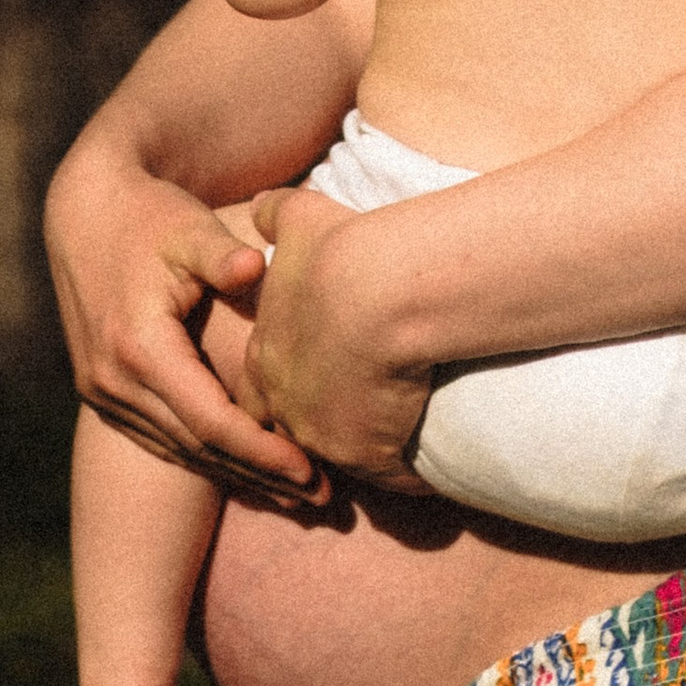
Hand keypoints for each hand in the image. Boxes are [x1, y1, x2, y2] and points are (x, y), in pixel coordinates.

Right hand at [43, 154, 324, 500]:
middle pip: (197, 447)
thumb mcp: (187, 226)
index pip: (210, 420)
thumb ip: (221, 252)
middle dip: (260, 475)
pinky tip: (247, 468)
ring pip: (177, 450)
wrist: (82, 213)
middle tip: (321, 496)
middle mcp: (113, 380)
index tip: (311, 468)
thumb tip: (256, 265)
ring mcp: (102, 391)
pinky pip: (160, 437)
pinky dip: (205, 455)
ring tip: (295, 493)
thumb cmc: (149, 215)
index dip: (262, 450)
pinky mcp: (103, 391)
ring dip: (236, 473)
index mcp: (138, 346)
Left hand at [244, 184, 433, 487]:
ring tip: (392, 449)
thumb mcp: (300, 218)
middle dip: (317, 429)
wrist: (382, 290)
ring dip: (363, 454)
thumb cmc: (343, 248)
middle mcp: (285, 404)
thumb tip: (260, 208)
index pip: (262, 387)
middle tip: (351, 421)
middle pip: (291, 431)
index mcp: (268, 355)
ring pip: (338, 458)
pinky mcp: (365, 456)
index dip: (288, 385)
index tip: (320, 378)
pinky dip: (407, 473)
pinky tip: (425, 468)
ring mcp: (323, 435)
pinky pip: (389, 477)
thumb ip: (275, 214)